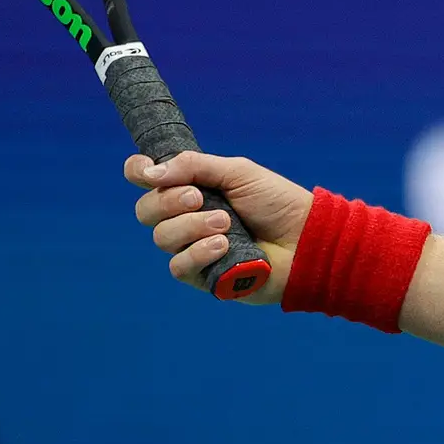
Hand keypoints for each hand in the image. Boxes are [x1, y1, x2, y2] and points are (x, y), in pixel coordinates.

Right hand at [125, 151, 311, 303]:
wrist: (305, 238)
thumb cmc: (276, 202)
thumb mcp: (237, 172)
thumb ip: (194, 167)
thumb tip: (150, 171)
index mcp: (193, 188)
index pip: (149, 180)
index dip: (138, 172)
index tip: (144, 171)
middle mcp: (187, 217)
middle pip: (146, 210)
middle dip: (169, 201)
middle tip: (200, 197)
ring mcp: (193, 247)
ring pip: (162, 237)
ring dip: (192, 226)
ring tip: (227, 223)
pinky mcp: (202, 275)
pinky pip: (179, 266)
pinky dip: (199, 252)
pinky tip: (224, 245)